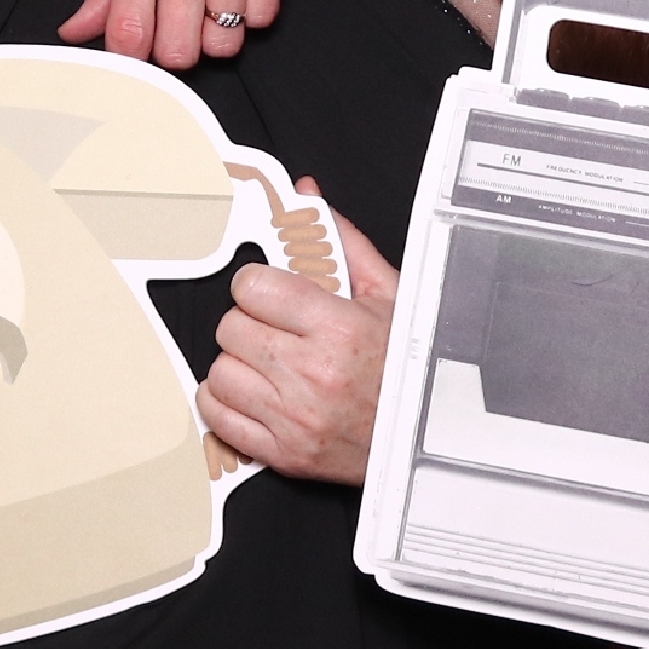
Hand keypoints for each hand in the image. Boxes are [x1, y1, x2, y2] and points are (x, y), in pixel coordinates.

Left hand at [61, 0, 302, 66]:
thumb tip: (75, 31)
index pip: (129, 38)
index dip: (132, 54)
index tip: (137, 40)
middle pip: (179, 53)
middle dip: (174, 47)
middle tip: (175, 22)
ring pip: (224, 43)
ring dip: (215, 32)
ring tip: (209, 1)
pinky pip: (262, 17)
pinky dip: (250, 11)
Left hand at [197, 193, 395, 484]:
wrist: (430, 435)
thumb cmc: (409, 363)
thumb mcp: (388, 295)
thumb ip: (340, 241)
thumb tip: (304, 195)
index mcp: (339, 328)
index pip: (252, 287)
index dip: (257, 286)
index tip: (269, 293)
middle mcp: (312, 374)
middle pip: (231, 328)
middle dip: (247, 322)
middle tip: (273, 329)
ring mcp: (294, 418)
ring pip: (219, 372)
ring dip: (237, 363)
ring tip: (267, 363)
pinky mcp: (283, 454)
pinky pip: (217, 417)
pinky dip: (225, 402)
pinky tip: (254, 393)